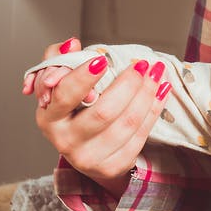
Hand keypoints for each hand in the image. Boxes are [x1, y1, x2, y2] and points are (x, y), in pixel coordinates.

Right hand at [24, 37, 168, 197]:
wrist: (86, 150)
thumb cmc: (74, 111)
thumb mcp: (60, 86)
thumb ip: (61, 60)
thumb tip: (73, 44)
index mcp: (49, 118)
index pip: (65, 96)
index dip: (83, 78)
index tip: (103, 59)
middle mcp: (66, 141)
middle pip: (103, 112)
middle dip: (128, 84)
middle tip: (141, 64)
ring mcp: (90, 157)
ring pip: (127, 123)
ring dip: (147, 94)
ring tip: (157, 74)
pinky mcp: (112, 166)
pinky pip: (140, 136)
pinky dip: (154, 110)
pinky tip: (161, 92)